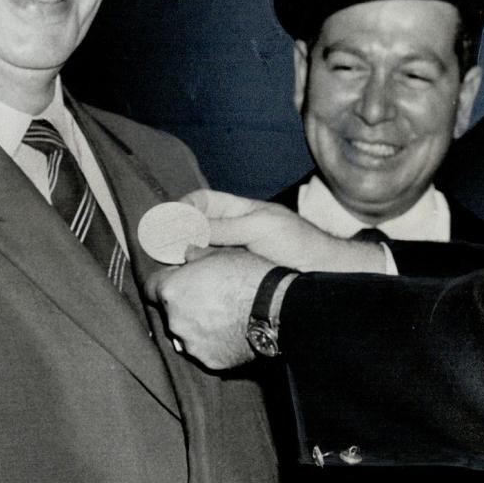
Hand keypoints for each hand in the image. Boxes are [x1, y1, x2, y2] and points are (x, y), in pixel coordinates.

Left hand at [144, 247, 273, 370]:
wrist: (277, 310)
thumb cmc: (249, 277)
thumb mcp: (221, 253)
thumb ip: (196, 256)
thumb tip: (187, 254)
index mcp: (172, 291)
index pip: (150, 287)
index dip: (165, 281)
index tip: (179, 279)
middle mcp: (175, 321)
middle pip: (170, 312)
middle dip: (185, 304)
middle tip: (210, 296)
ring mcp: (192, 344)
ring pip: (187, 333)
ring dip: (199, 325)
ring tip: (225, 316)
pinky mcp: (210, 361)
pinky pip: (206, 349)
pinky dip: (214, 342)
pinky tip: (233, 332)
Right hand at [180, 189, 386, 272]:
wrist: (323, 272)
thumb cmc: (298, 243)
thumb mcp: (259, 228)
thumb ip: (223, 229)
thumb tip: (185, 236)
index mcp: (237, 211)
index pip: (201, 201)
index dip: (182, 207)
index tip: (167, 221)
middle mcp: (231, 231)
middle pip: (193, 228)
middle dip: (176, 235)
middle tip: (160, 248)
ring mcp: (232, 254)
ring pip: (197, 253)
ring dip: (184, 258)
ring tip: (171, 265)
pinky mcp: (234, 277)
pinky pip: (208, 273)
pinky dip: (197, 276)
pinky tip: (189, 281)